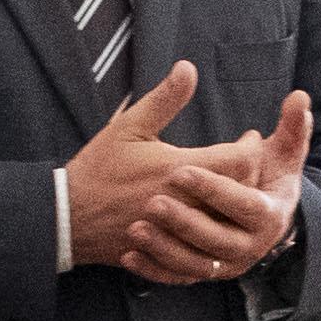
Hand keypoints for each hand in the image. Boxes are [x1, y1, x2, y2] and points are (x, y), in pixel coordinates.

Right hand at [66, 66, 299, 284]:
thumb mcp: (129, 126)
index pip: (239, 161)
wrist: (68, 217)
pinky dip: (219, 236)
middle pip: (241, 194)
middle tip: (249, 161)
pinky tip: (216, 220)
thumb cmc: (99, 169)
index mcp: (177, 170)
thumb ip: (164, 98)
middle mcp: (184, 204)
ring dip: (237, 207)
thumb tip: (188, 67)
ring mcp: (178, 233)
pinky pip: (208, 250)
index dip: (252, 148)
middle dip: (251, 176)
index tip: (249, 139)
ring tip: (237, 188)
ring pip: (229, 224)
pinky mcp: (170, 253)